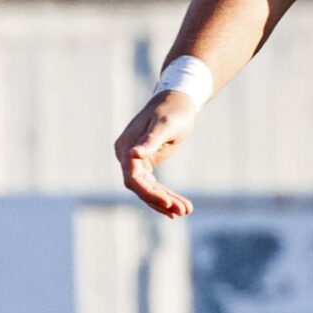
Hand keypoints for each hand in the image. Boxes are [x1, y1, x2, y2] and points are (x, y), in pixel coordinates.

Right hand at [115, 91, 199, 217]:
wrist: (177, 101)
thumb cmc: (173, 111)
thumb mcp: (165, 125)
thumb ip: (150, 141)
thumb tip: (133, 155)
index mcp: (126, 147)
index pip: (133, 178)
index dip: (150, 193)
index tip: (169, 204)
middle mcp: (126, 155)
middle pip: (140, 187)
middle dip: (161, 201)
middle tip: (185, 211)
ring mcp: (134, 160)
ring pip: (147, 188)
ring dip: (165, 201)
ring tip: (186, 211)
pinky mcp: (145, 163)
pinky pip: (152, 184)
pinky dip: (164, 195)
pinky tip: (176, 206)